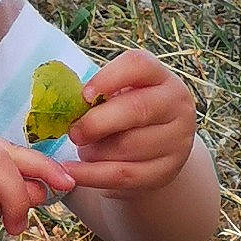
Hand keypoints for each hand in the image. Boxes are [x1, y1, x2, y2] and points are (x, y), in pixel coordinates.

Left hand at [66, 50, 196, 200]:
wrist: (154, 150)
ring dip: (95, 151)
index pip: (139, 65)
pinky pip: (125, 175)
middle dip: (97, 122)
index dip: (109, 78)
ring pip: (129, 146)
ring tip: (83, 150)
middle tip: (73, 133)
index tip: (83, 95)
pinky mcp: (167, 170)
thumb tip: (63, 104)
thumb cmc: (125, 114)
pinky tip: (73, 172)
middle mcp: (176, 105)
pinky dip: (93, 175)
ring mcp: (177, 139)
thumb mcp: (117, 97)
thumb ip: (98, 96)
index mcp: (160, 77)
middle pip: (137, 109)